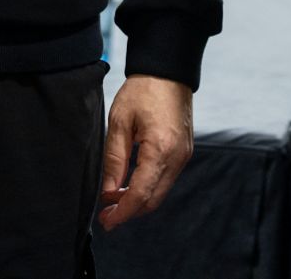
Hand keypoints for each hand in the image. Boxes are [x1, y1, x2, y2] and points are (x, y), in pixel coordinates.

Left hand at [98, 75, 192, 230]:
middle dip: (129, 211)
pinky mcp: (184, 151)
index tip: (105, 221)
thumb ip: (114, 160)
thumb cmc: (143, 90)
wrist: (168, 70)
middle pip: (153, 200)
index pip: (140, 194)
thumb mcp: (120, 122)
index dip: (122, 212)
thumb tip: (108, 191)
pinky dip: (149, 187)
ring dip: (138, 200)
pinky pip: (167, 178)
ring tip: (114, 198)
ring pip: (161, 192)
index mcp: (160, 149)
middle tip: (106, 214)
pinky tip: (131, 183)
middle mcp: (177, 157)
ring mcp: (184, 155)